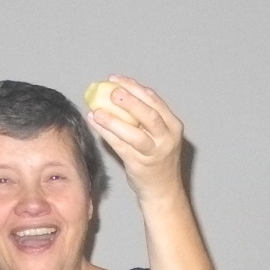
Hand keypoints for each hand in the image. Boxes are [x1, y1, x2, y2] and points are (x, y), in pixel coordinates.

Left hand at [85, 75, 187, 200]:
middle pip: (149, 115)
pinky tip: (95, 123)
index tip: (115, 79)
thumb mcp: (159, 134)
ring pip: (134, 134)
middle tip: (111, 92)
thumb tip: (118, 89)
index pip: (154, 101)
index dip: (134, 87)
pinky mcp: (140, 165)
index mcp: (173, 125)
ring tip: (97, 111)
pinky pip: (121, 147)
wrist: (163, 189)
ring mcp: (154, 153)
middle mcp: (167, 139)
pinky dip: (107, 134)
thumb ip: (145, 115)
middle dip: (130, 101)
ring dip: (114, 121)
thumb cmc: (158, 157)